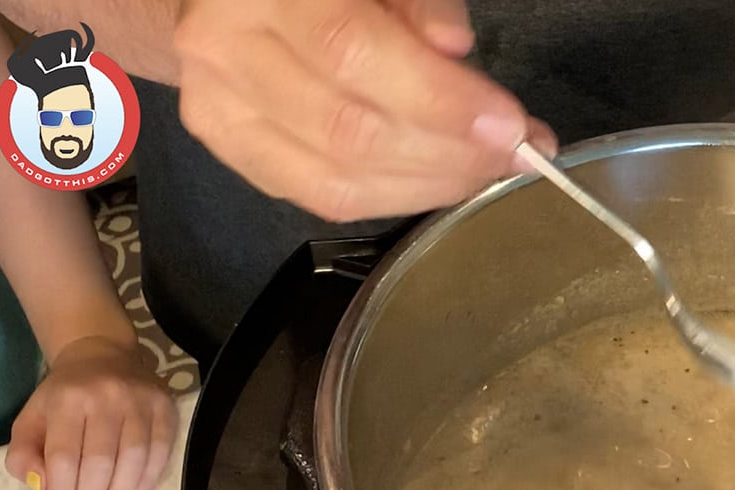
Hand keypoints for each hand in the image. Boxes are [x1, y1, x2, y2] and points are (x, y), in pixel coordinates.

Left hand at [5, 337, 177, 489]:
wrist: (103, 354)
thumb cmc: (64, 396)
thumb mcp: (31, 419)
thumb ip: (25, 454)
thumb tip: (44, 487)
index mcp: (68, 400)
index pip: (64, 458)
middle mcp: (107, 398)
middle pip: (100, 464)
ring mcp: (141, 401)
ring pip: (134, 461)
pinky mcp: (166, 407)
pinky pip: (161, 453)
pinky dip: (147, 482)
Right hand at [173, 0, 557, 221]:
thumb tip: (453, 47)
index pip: (353, 53)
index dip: (439, 99)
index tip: (511, 125)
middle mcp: (225, 52)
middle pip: (350, 131)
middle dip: (451, 154)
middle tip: (516, 154)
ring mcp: (218, 110)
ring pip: (336, 181)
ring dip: (429, 185)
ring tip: (487, 169)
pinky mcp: (232, 152)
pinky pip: (321, 197)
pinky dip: (392, 196)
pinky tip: (438, 179)